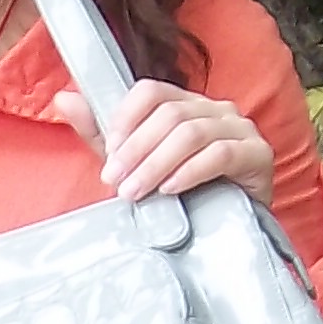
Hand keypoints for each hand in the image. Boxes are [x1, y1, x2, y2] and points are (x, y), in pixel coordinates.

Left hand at [51, 80, 274, 203]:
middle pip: (170, 114)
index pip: (151, 92)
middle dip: (136, 149)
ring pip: (192, 133)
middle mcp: (215, 109)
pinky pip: (221, 153)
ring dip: (156, 164)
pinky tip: (171, 189)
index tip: (109, 153)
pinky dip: (190, 171)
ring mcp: (240, 129)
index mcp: (185, 105)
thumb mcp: (135, 164)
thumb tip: (65, 97)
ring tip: (137, 192)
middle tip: (115, 181)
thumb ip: (102, 133)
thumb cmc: (183, 195)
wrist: (229, 231)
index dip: (126, 118)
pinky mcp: (258, 154)